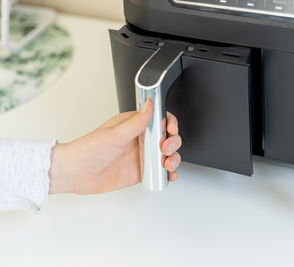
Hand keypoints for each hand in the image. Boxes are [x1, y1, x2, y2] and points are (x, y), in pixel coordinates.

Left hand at [49, 98, 181, 193]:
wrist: (76, 173)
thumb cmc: (89, 149)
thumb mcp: (115, 134)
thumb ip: (136, 121)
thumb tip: (150, 104)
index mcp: (134, 125)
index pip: (159, 119)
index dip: (170, 123)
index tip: (171, 130)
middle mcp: (140, 140)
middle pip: (167, 138)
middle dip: (173, 143)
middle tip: (165, 149)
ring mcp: (141, 156)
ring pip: (166, 155)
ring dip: (173, 159)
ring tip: (168, 164)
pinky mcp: (141, 172)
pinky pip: (160, 172)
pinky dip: (168, 174)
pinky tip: (169, 175)